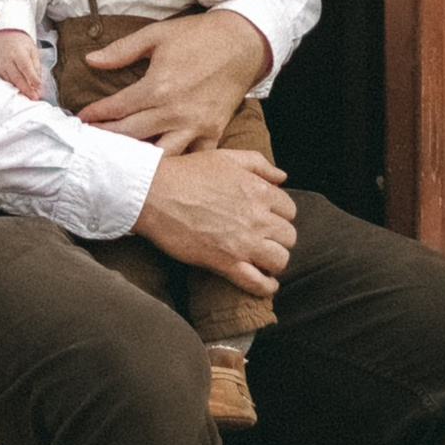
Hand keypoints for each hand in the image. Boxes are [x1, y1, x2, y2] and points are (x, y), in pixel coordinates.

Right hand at [0, 29, 46, 102]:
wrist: (2, 35)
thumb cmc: (20, 42)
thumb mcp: (32, 49)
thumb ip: (35, 65)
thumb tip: (38, 81)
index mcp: (19, 53)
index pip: (26, 68)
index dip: (33, 79)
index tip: (39, 88)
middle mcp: (7, 60)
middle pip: (17, 78)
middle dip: (26, 89)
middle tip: (34, 98)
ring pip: (9, 81)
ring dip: (18, 90)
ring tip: (27, 96)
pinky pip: (2, 80)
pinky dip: (9, 86)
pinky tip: (16, 90)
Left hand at [76, 6, 270, 153]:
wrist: (242, 42)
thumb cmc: (198, 36)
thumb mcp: (156, 35)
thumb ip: (121, 50)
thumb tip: (91, 60)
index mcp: (158, 86)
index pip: (118, 108)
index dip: (96, 115)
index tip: (81, 120)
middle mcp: (175, 111)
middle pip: (131, 135)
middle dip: (107, 139)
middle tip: (90, 143)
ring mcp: (195, 126)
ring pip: (159, 155)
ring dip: (138, 159)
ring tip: (120, 158)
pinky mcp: (213, 133)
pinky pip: (193, 159)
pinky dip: (177, 166)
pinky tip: (160, 168)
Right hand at [135, 145, 294, 296]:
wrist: (155, 194)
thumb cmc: (187, 173)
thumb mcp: (226, 157)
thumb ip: (259, 164)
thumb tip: (282, 177)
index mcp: (258, 190)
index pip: (289, 209)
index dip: (280, 214)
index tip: (268, 217)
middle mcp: (257, 218)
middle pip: (288, 236)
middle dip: (279, 238)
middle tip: (265, 238)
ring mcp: (243, 243)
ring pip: (280, 260)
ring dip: (274, 261)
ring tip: (263, 259)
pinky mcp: (225, 263)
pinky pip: (258, 283)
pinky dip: (266, 287)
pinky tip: (265, 283)